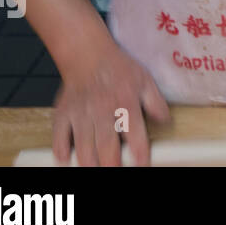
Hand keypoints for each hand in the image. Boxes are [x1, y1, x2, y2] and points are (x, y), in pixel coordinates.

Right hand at [52, 46, 169, 165]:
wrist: (88, 53)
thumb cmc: (118, 68)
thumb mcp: (145, 81)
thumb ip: (156, 103)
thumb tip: (166, 123)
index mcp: (126, 103)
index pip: (135, 135)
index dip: (140, 155)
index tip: (142, 165)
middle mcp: (103, 110)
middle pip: (106, 147)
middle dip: (112, 165)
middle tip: (117, 171)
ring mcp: (80, 113)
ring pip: (83, 147)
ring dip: (89, 163)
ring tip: (96, 169)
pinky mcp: (63, 114)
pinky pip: (59, 138)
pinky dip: (62, 152)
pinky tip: (68, 160)